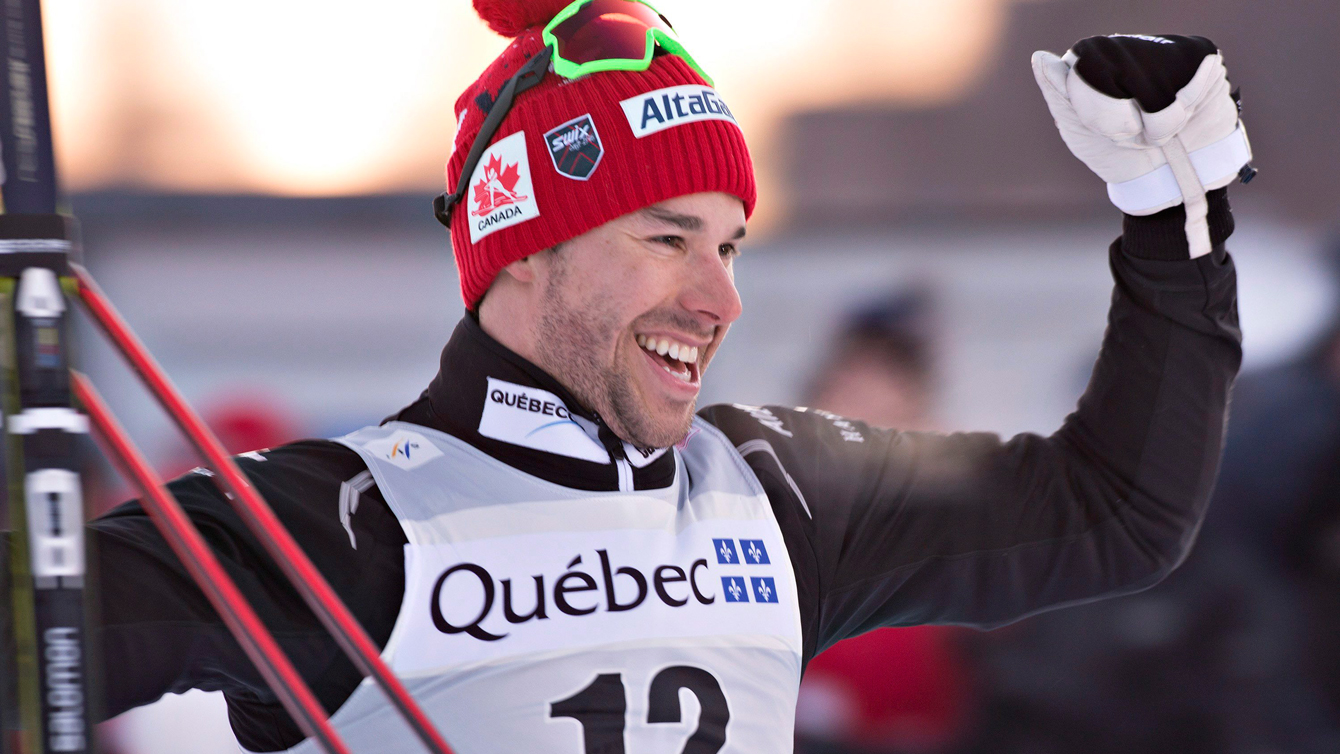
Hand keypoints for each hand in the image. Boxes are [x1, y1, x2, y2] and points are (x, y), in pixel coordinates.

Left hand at [1032, 34, 1252, 256]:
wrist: (1171, 179)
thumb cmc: (1119, 155)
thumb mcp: (1079, 129)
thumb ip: (1059, 93)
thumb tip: (1039, 57)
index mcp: (1094, 63)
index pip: (1086, 62)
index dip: (1097, 104)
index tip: (1105, 132)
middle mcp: (1127, 48)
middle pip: (1119, 66)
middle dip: (1124, 114)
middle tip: (1133, 136)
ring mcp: (1163, 48)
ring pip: (1154, 74)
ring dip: (1157, 116)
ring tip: (1159, 131)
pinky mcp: (1198, 54)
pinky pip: (1189, 72)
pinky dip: (1185, 105)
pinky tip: (1185, 115)